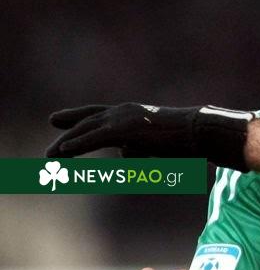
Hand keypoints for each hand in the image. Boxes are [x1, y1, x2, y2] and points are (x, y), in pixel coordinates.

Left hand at [45, 103, 253, 170]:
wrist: (200, 132)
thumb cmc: (185, 140)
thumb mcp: (154, 144)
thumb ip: (136, 145)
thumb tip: (123, 153)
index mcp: (131, 114)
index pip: (96, 114)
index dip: (75, 118)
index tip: (55, 121)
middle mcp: (124, 111)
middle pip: (87, 121)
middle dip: (66, 133)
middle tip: (48, 150)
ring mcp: (124, 118)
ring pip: (87, 131)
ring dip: (66, 145)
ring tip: (49, 158)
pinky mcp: (127, 129)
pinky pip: (96, 138)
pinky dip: (78, 145)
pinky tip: (63, 152)